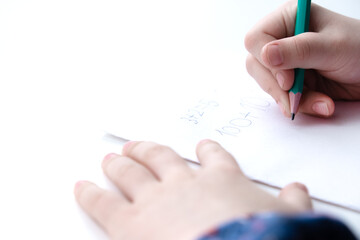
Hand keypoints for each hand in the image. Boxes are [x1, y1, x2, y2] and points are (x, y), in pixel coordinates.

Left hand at [74, 140, 311, 239]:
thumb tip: (299, 190)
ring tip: (112, 157)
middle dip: (148, 149)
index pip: (214, 158)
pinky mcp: (129, 222)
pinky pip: (103, 202)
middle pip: (162, 157)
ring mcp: (155, 199)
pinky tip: (81, 186)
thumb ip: (293, 203)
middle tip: (138, 145)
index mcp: (222, 180)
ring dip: (120, 163)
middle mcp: (185, 182)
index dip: (207, 151)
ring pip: (131, 171)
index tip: (201, 147)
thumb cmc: (262, 239)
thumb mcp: (290, 218)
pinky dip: (90, 193)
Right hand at [245, 0, 359, 117]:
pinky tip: (321, 104)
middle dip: (277, 86)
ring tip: (320, 103)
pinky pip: (283, 98)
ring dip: (292, 99)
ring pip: (268, 85)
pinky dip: (301, 105)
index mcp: (288, 19)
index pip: (256, 39)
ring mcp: (286, 62)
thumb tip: (264, 54)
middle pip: (256, 65)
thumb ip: (298, 49)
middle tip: (295, 96)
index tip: (287, 79)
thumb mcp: (332, 47)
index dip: (267, 61)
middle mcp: (282, 40)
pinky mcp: (292, 81)